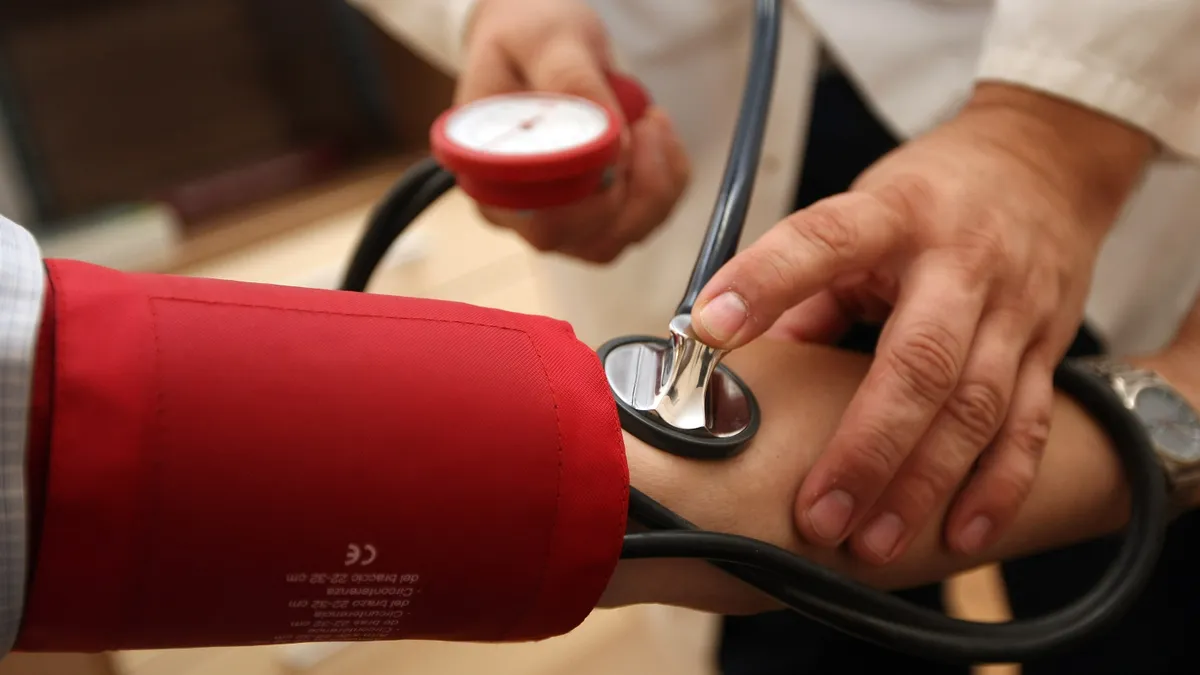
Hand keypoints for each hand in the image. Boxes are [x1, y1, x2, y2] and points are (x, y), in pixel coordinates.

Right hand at [457, 0, 689, 262]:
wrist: (533, 42)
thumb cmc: (528, 37)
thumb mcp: (546, 41)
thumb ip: (571, 83)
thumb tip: (609, 141)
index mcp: (488, 175)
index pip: (545, 219)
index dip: (596, 191)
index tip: (625, 132)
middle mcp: (516, 211)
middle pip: (587, 240)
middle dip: (636, 187)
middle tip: (646, 121)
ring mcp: (555, 219)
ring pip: (620, 237)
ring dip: (656, 186)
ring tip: (650, 122)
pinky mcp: (590, 215)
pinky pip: (640, 222)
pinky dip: (665, 185)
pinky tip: (655, 138)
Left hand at [689, 83, 1152, 563]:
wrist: (1046, 163)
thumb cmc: (930, 195)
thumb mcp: (862, 211)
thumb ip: (808, 288)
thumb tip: (740, 367)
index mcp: (895, 214)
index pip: (823, 241)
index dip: (765, 282)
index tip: (707, 331)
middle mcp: (962, 261)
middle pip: (921, 361)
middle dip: (866, 448)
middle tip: (816, 515)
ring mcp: (1015, 308)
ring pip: (977, 408)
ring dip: (923, 485)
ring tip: (871, 544)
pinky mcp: (1050, 347)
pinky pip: (1029, 427)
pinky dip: (998, 488)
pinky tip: (960, 535)